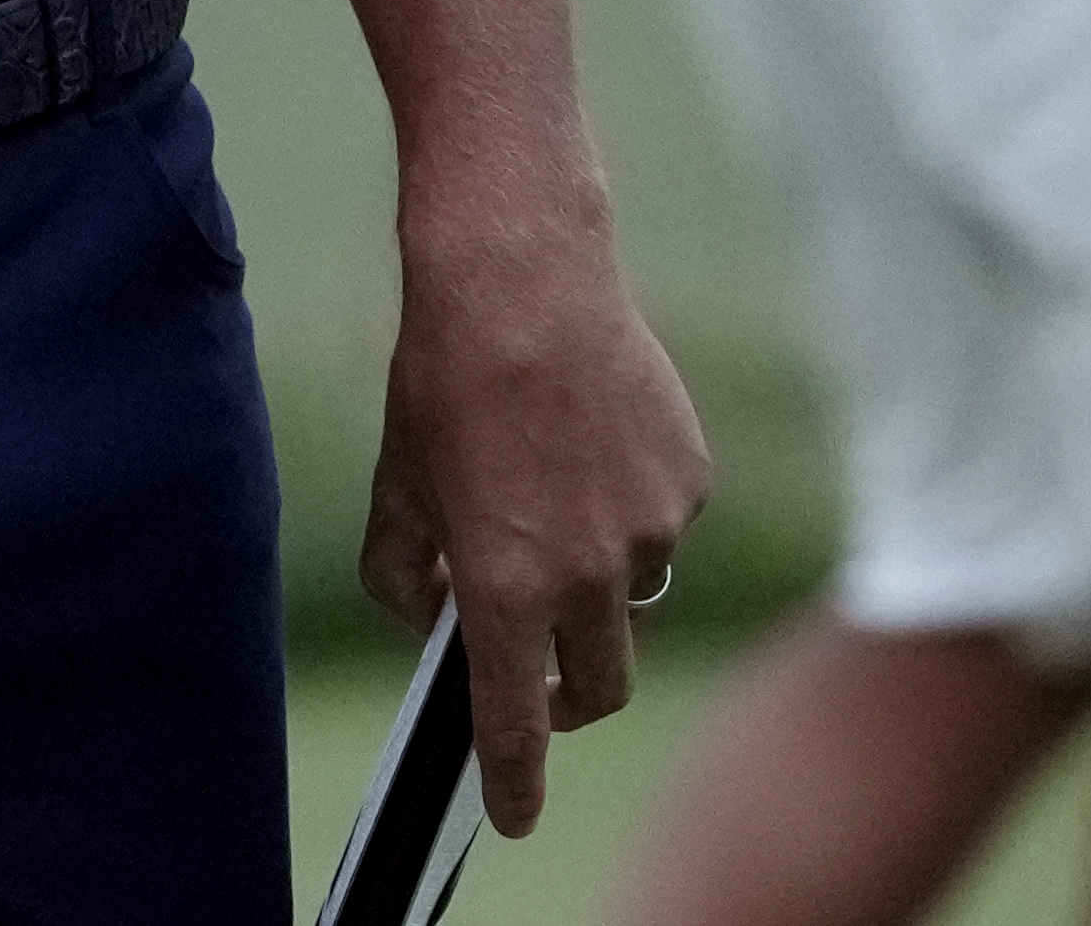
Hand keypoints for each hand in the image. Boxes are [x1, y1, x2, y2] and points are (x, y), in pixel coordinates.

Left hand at [360, 220, 710, 838]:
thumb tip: (430, 615)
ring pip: (634, 598)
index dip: (514, 781)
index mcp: (506, 587)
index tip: (514, 815)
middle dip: (570, 698)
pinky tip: (590, 442)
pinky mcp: (691, 482)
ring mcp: (651, 530)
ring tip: (554, 499)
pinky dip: (629, 512)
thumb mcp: (398, 481)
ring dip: (599, 587)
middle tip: (541, 673)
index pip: (514, 722)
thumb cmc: (445, 376)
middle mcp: (588, 574)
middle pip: (598, 686)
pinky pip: (664, 526)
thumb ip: (404, 570)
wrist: (524, 273)